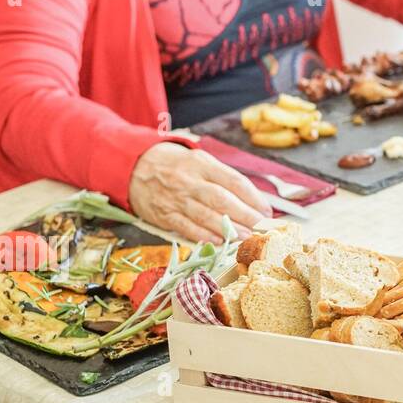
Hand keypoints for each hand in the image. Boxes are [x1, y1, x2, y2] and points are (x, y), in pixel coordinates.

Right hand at [128, 142, 271, 242]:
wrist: (135, 165)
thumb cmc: (177, 164)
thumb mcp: (200, 160)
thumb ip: (223, 177)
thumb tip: (252, 199)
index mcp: (202, 164)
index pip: (234, 181)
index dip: (253, 197)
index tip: (267, 210)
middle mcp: (189, 181)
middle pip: (222, 200)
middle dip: (245, 215)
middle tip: (262, 226)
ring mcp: (175, 199)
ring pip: (206, 216)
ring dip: (228, 229)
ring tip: (246, 237)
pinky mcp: (164, 215)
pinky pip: (186, 228)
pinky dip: (204, 236)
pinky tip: (219, 241)